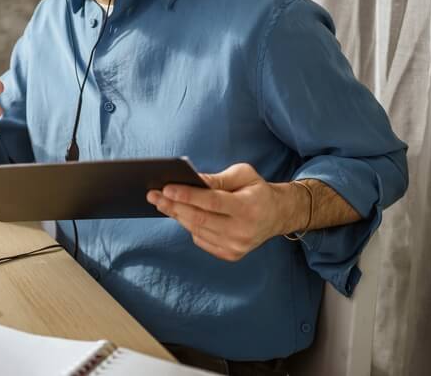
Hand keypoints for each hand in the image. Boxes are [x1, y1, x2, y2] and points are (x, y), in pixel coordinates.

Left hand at [146, 163, 295, 261]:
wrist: (277, 215)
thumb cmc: (256, 190)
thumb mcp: (243, 175)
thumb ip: (218, 178)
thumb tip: (192, 179)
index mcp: (248, 208)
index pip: (212, 202)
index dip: (187, 195)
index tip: (166, 188)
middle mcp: (243, 231)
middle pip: (199, 219)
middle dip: (173, 206)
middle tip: (153, 195)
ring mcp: (237, 246)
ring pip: (196, 230)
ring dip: (176, 215)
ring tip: (161, 202)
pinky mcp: (231, 255)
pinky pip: (201, 240)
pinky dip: (188, 226)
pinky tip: (180, 214)